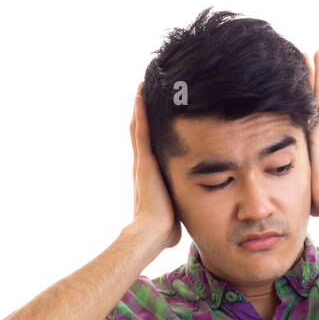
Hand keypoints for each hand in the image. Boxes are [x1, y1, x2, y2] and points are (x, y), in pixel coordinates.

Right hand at [130, 82, 180, 249]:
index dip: (148, 133)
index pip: (149, 149)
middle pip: (141, 134)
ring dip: (140, 108)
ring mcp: (142, 163)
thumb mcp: (173, 215)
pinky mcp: (145, 162)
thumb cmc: (163, 231)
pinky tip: (141, 95)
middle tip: (144, 92)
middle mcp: (143, 167)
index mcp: (150, 177)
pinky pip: (142, 132)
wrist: (153, 233)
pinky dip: (141, 113)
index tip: (153, 117)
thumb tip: (178, 225)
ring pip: (140, 128)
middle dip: (143, 114)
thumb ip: (175, 212)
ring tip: (142, 86)